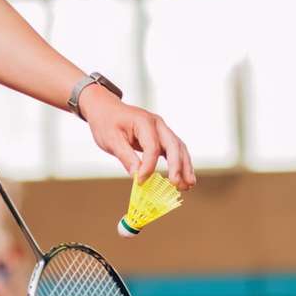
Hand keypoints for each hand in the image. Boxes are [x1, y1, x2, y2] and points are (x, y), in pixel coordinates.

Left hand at [79, 84, 195, 190]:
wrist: (106, 109)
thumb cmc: (107, 123)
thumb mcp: (111, 140)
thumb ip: (126, 157)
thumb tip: (137, 175)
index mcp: (144, 122)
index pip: (152, 147)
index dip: (148, 166)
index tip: (141, 182)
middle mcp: (158, 124)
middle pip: (174, 146)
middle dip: (177, 166)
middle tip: (177, 184)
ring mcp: (162, 130)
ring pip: (179, 148)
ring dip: (185, 167)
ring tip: (188, 185)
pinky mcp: (161, 137)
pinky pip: (175, 151)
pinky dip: (180, 164)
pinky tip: (183, 178)